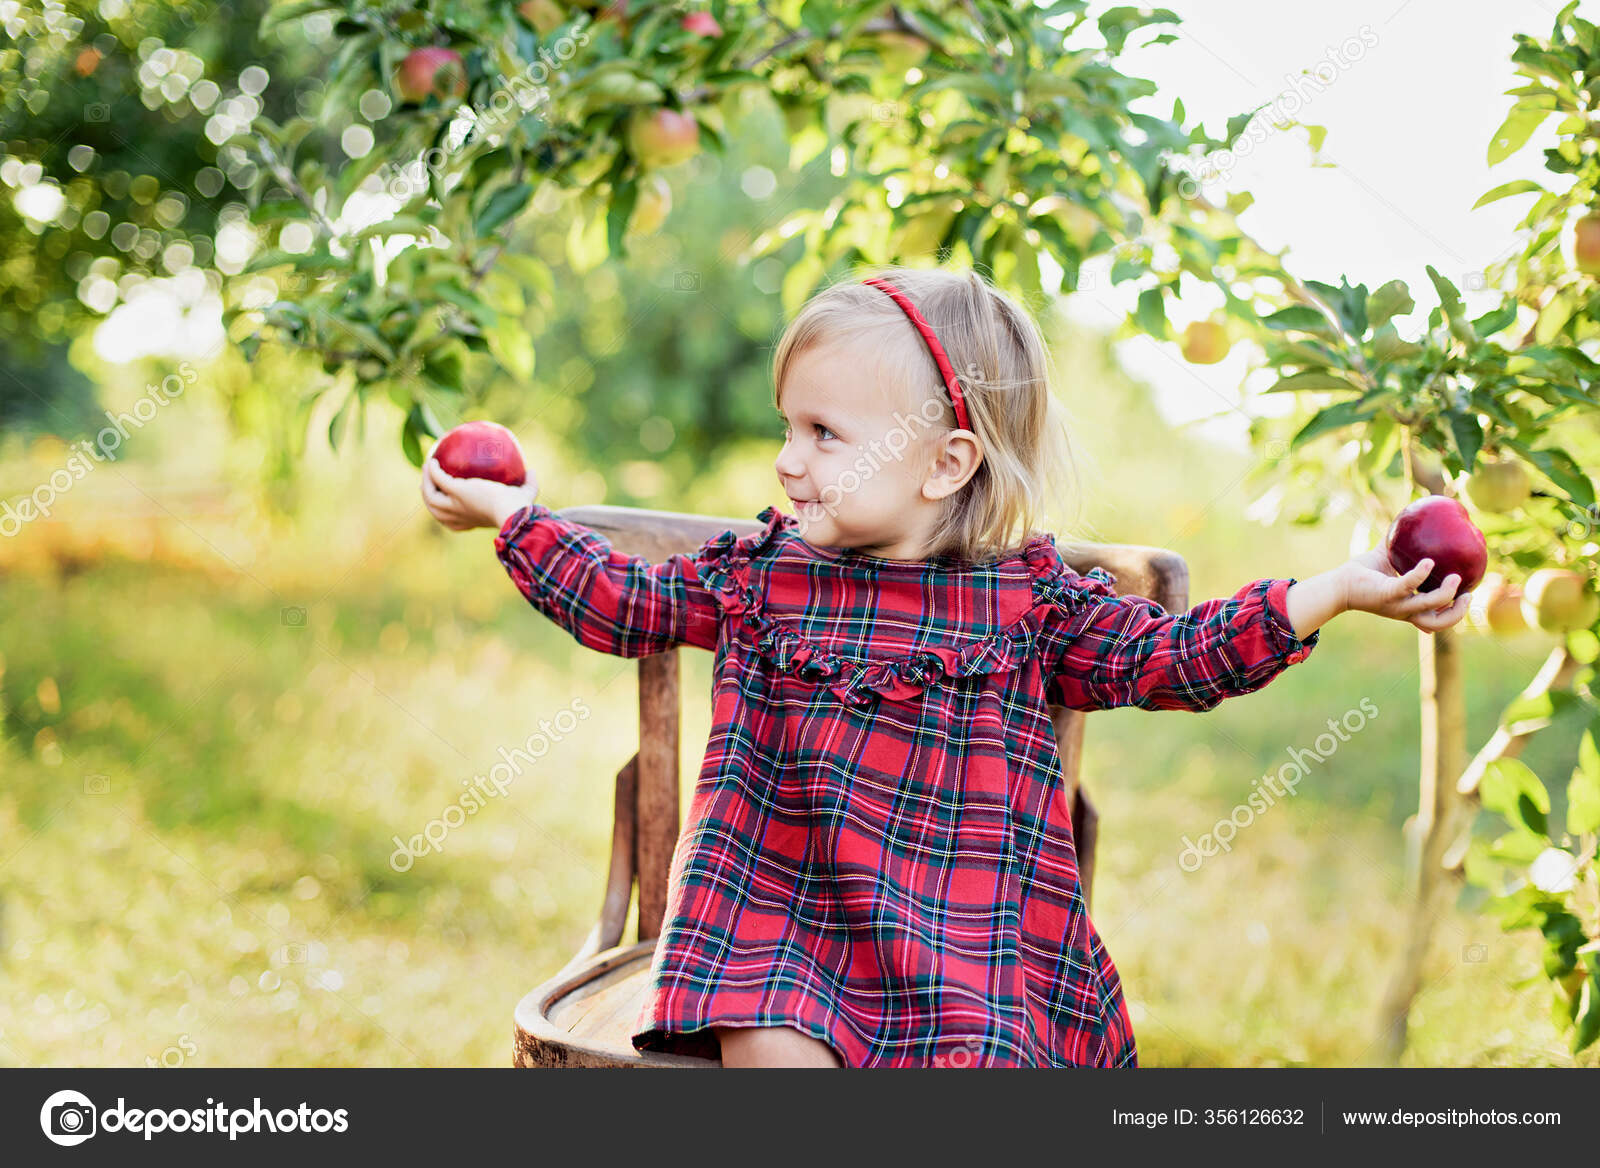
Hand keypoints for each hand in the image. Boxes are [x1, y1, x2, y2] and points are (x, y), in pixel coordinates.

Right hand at [420, 457, 539, 531]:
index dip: (447, 514)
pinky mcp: (455, 492)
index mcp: (471, 521)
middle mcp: (459, 516)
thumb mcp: (525, 497)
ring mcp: (454, 505)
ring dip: (425, 482)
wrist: (511, 513)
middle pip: (436, 511)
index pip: (453, 523)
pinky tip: (433, 460)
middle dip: (429, 498)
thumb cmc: (520, 509)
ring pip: (430, 496)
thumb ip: (530, 485)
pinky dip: (433, 470)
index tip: (447, 501)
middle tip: (428, 483)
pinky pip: (438, 479)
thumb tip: (531, 471)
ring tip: (427, 467)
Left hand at [1340, 546, 1471, 632]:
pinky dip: (1420, 575)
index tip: (1468, 596)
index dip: (1454, 614)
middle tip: (1468, 595)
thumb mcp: (1386, 560)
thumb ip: (1400, 545)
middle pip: (1438, 624)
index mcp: (1408, 606)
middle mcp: (1405, 610)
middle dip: (1457, 613)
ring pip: (1429, 608)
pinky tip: (1428, 562)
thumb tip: (1410, 520)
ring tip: (1454, 577)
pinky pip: (1408, 586)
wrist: (1338, 584)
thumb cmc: (1362, 573)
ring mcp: (1396, 605)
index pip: (1436, 618)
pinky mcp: (1386, 595)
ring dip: (1446, 595)